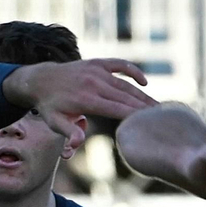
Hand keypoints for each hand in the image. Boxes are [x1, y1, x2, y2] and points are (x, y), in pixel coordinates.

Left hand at [3, 59, 154, 147]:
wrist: (40, 80)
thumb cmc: (50, 106)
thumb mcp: (54, 122)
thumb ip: (68, 132)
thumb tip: (77, 144)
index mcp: (86, 99)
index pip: (117, 109)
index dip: (135, 116)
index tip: (151, 124)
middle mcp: (94, 83)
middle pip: (126, 97)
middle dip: (146, 108)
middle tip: (165, 118)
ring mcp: (97, 71)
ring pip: (126, 84)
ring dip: (143, 95)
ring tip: (159, 106)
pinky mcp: (98, 63)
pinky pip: (120, 65)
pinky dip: (133, 72)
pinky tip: (144, 83)